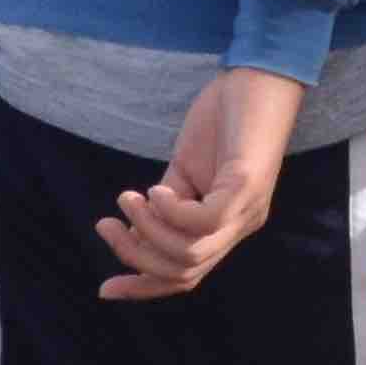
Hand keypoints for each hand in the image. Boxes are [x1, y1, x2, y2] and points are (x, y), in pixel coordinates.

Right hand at [101, 65, 304, 298]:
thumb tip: (136, 234)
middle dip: (136, 257)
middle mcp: (241, 226)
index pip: (187, 276)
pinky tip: (155, 189)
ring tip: (128, 199)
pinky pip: (203, 221)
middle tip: (107, 225)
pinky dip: (171, 212)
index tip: (105, 287)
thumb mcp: (186, 168)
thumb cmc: (225, 118)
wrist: (260, 78)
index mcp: (227, 226)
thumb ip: (167, 202)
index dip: (145, 287)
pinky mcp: (247, 186)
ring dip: (147, 230)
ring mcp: (247, 209)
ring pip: (191, 253)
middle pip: (184, 272)